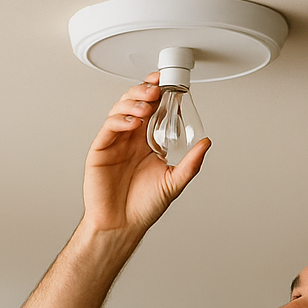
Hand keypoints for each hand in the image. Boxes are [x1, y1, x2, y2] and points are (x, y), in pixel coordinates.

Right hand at [81, 74, 209, 236]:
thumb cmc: (143, 206)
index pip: (152, 110)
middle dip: (145, 91)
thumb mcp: (174, 181)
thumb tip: (206, 143)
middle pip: (134, 104)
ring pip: (120, 110)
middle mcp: (130, 139)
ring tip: (147, 103)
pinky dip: (121, 120)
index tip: (169, 83)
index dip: (158, 94)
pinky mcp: (101, 149)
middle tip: (157, 88)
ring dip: (134, 102)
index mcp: (147, 143)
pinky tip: (133, 122)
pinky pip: (109, 128)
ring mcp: (115, 142)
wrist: (122, 224)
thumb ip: (191, 162)